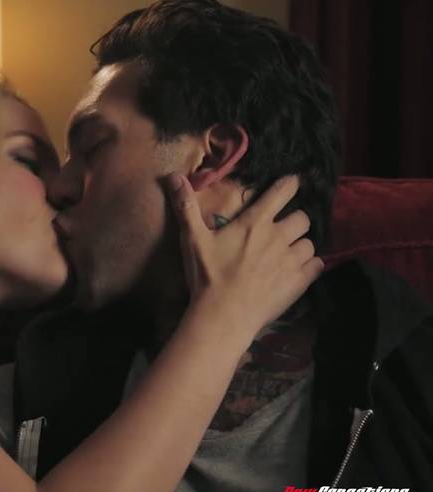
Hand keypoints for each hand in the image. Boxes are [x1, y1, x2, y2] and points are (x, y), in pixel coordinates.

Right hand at [165, 174, 323, 335]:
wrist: (223, 315)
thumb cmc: (208, 275)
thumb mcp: (192, 239)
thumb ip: (186, 206)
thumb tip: (173, 176)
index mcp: (255, 222)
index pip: (282, 192)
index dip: (290, 184)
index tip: (292, 183)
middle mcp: (278, 236)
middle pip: (302, 218)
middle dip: (294, 221)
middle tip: (281, 231)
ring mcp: (291, 259)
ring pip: (309, 243)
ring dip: (299, 245)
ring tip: (286, 254)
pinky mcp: (299, 281)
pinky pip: (317, 265)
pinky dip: (309, 265)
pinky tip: (297, 270)